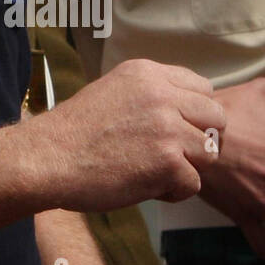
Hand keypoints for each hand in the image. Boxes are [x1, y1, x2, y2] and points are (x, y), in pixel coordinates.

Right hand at [25, 58, 224, 211]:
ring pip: (210, 152)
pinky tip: (144, 185)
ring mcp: (167, 128)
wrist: (47, 157)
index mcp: (147, 73)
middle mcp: (161, 94)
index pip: (203, 88)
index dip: (195, 113)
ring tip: (155, 170)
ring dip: (187, 166)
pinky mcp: (168, 162)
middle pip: (217, 117)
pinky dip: (172, 191)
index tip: (177, 128)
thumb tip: (185, 111)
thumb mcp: (113, 91)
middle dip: (201, 139)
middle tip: (174, 153)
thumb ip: (150, 95)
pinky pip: (193, 183)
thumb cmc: (74, 131)